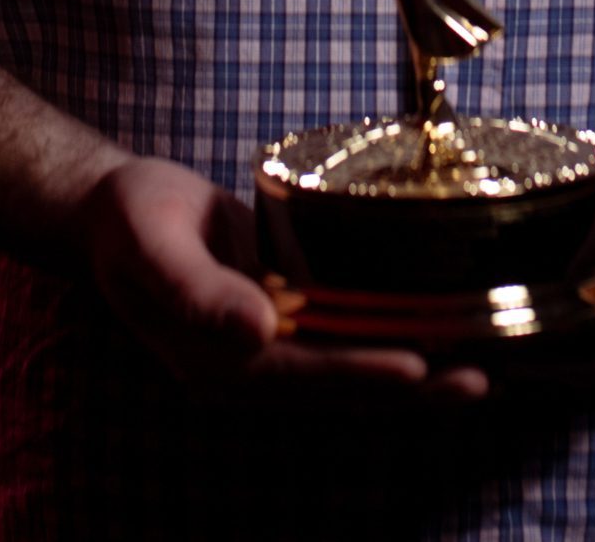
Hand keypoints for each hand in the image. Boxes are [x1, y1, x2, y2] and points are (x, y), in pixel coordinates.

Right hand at [73, 156, 488, 400]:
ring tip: (480, 362)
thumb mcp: (151, 247)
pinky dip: (388, 328)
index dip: (361, 371)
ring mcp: (271, 340)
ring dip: (412, 363)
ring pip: (351, 361)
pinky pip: (343, 328)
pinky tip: (434, 320)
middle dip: (409, 384)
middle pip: (342, 382)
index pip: (304, 373)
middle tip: (478, 380)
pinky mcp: (285, 309)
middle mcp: (252, 362)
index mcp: (219, 361)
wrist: (114, 209)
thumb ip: (198, 293)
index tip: (416, 367)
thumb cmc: (128, 222)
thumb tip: (256, 331)